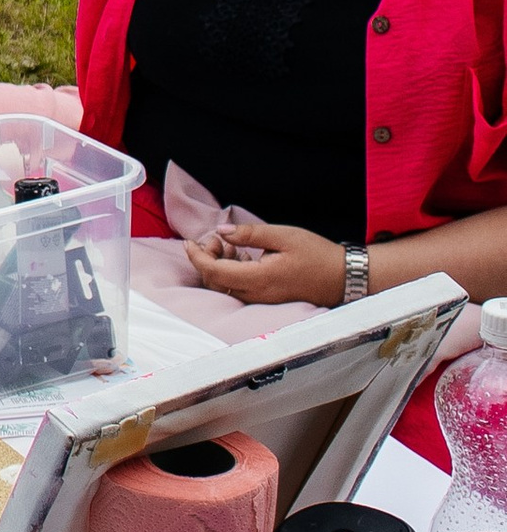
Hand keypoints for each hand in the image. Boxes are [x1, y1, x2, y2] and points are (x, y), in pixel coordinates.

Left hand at [182, 219, 350, 308]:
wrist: (342, 277)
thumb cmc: (316, 254)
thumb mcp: (283, 236)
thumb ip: (249, 234)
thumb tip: (221, 231)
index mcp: (259, 279)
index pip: (214, 273)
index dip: (197, 257)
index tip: (190, 241)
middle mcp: (257, 295)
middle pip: (215, 283)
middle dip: (207, 260)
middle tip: (217, 239)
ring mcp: (262, 300)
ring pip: (225, 288)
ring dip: (219, 266)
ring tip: (229, 245)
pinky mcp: (267, 299)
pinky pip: (239, 289)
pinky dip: (232, 272)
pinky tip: (241, 255)